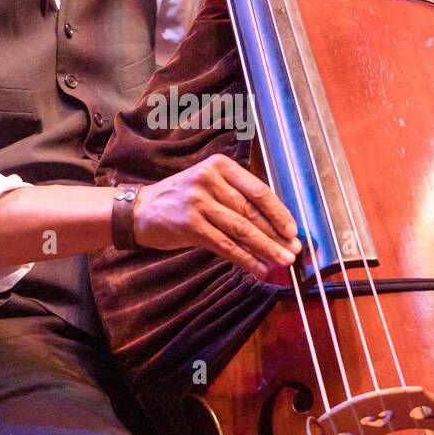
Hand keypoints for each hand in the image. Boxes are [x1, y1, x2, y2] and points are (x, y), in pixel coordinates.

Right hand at [133, 153, 300, 280]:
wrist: (140, 210)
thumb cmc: (181, 199)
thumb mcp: (208, 184)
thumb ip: (237, 197)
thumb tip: (275, 224)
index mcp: (220, 166)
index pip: (257, 190)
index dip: (278, 212)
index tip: (293, 229)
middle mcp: (209, 180)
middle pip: (251, 211)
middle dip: (276, 233)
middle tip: (293, 249)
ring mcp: (198, 202)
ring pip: (241, 229)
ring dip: (265, 248)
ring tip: (282, 260)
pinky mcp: (190, 225)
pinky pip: (225, 245)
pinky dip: (244, 258)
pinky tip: (258, 268)